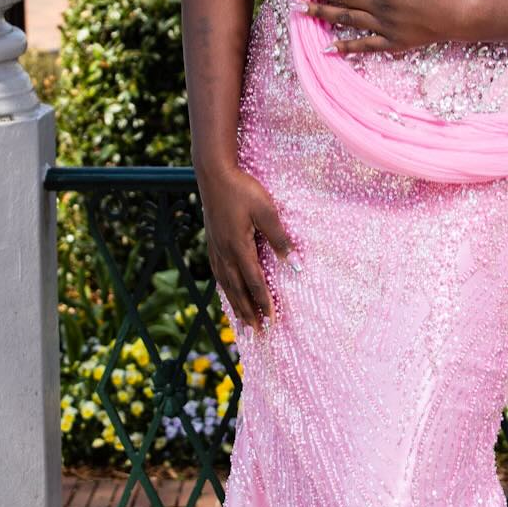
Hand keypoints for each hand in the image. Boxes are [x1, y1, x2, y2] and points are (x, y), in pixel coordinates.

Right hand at [197, 163, 291, 330]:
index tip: (272, 320)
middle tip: (258, 332)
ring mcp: (216, 248)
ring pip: (226, 284)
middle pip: (238, 290)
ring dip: (236, 304)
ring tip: (243, 322)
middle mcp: (225, 252)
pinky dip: (225, 288)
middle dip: (249, 312)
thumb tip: (295, 264)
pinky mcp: (212, 242)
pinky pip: (219, 273)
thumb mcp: (267, 211)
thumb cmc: (243, 189)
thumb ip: (280, 238)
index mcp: (239, 247)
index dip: (264, 302)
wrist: (214, 174)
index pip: (255, 282)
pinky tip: (229, 292)